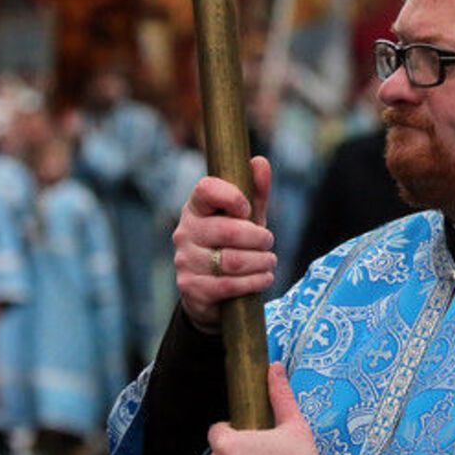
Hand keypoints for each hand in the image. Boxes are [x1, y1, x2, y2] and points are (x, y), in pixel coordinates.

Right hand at [172, 156, 275, 329]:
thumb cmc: (232, 246)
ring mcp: (185, 261)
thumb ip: (255, 192)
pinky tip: (264, 278)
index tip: (247, 209)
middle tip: (269, 241)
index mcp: (196, 208)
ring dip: (261, 261)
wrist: (212, 292)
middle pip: (228, 230)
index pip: (206, 189)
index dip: (232, 196)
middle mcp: (184, 232)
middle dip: (259, 237)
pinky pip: (229, 285)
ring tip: (270, 261)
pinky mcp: (191, 288)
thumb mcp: (247, 218)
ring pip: (232, 260)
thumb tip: (259, 162)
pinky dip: (255, 282)